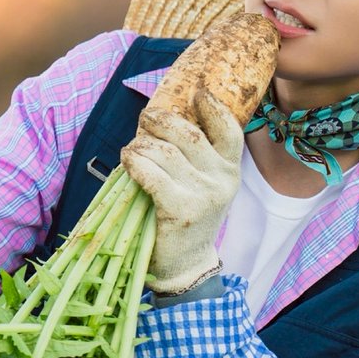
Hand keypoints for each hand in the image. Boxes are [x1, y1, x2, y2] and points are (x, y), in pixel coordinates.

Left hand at [121, 90, 241, 294]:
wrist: (186, 265)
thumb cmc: (187, 217)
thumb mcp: (201, 185)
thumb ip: (193, 156)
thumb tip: (163, 117)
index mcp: (229, 170)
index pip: (229, 129)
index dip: (214, 107)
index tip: (198, 93)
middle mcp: (221, 180)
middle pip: (188, 134)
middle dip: (161, 120)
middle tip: (145, 118)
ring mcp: (202, 195)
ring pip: (164, 152)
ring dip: (141, 145)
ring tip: (132, 150)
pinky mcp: (180, 209)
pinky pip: (151, 174)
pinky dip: (135, 163)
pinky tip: (128, 162)